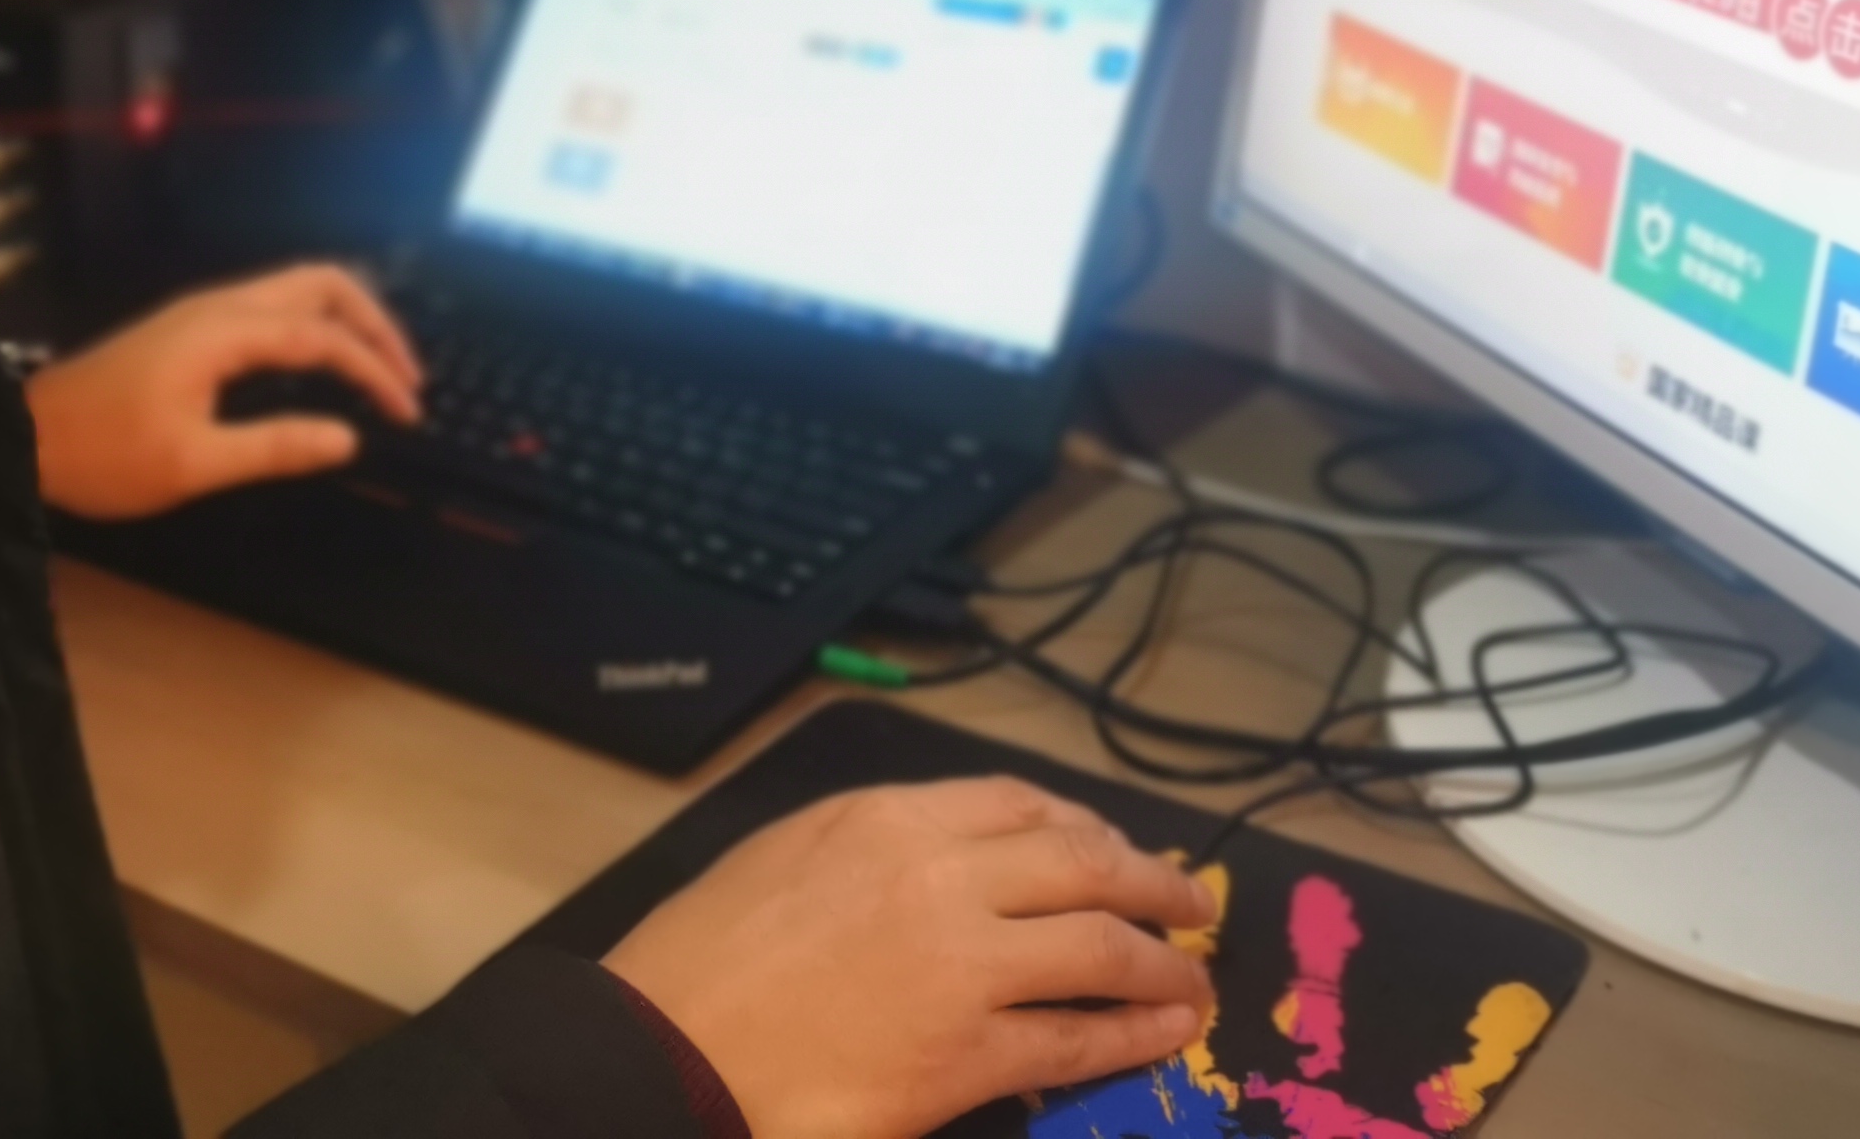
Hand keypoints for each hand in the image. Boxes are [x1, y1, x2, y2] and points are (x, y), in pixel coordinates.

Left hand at [23, 263, 421, 520]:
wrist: (27, 436)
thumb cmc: (106, 454)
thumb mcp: (193, 463)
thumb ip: (274, 446)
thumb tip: (348, 438)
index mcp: (225, 331)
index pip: (324, 337)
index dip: (375, 371)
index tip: (408, 412)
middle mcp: (220, 306)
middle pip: (320, 284)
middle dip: (375, 322)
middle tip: (406, 376)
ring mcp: (202, 312)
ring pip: (296, 289)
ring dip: (346, 319)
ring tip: (377, 367)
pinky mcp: (190, 328)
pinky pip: (272, 306)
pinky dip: (315, 325)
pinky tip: (321, 364)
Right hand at [603, 776, 1214, 1138]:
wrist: (666, 1056)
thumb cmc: (706, 961)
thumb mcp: (789, 856)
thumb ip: (880, 846)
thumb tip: (961, 863)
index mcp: (889, 818)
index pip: (1020, 803)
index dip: (1086, 824)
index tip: (1116, 846)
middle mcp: (940, 876)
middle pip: (1084, 863)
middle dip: (1154, 883)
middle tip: (1192, 904)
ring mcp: (963, 966)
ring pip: (1100, 948)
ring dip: (1163, 965)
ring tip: (1192, 980)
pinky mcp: (968, 1056)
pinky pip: (1076, 1038)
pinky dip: (1132, 1035)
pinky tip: (1161, 1037)